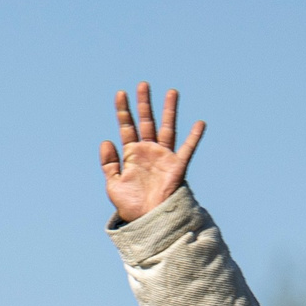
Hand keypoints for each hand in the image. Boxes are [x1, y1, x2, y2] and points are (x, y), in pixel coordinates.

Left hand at [100, 83, 204, 223]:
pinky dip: (194, 137)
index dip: (123, 111)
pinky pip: (187, 149)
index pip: (127, 127)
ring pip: (166, 128)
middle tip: (142, 84)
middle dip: (144, 103)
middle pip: (146, 122)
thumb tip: (106, 140)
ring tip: (171, 91)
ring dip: (169, 110)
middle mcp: (148, 152)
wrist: (147, 220)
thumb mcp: (113, 185)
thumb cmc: (131, 205)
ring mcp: (163, 157)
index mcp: (132, 155)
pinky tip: (199, 123)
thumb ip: (109, 164)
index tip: (120, 93)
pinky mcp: (176, 166)